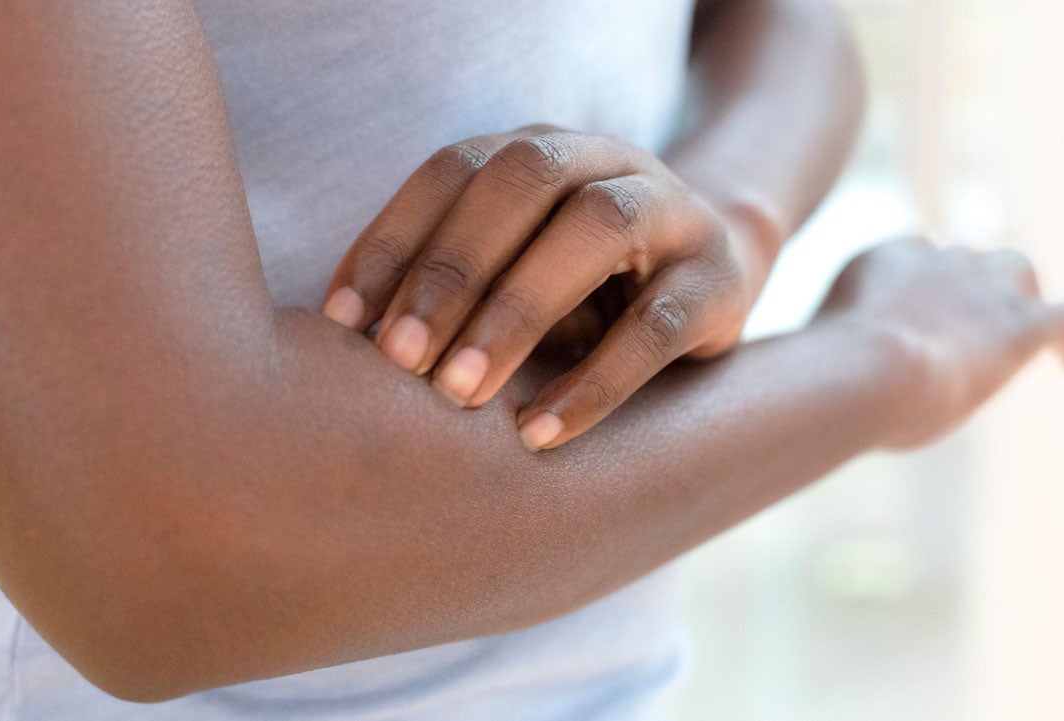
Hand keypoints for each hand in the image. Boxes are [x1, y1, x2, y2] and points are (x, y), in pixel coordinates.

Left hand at [321, 125, 777, 449]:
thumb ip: (455, 283)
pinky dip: (596, 380)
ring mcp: (672, 211)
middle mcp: (605, 161)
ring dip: (517, 309)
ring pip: (595, 231)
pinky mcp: (720, 280)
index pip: (452, 170)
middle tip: (399, 359)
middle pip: (522, 183)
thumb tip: (350, 348)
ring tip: (460, 392)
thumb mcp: (517, 264)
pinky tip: (541, 431)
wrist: (721, 266)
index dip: (394, 238)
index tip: (342, 321)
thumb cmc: (585, 282)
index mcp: (540, 150)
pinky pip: (658, 325)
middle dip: (451, 269)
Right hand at [815, 237, 1063, 448]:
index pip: (911, 254)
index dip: (920, 284)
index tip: (915, 315)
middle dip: (970, 283)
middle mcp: (936, 259)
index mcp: (881, 259)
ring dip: (1019, 297)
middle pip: (965, 257)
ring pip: (1017, 270)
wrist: (862, 372)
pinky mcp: (1021, 324)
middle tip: (972, 323)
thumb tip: (801, 382)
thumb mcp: (814, 357)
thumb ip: (822, 355)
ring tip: (1025, 332)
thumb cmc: (825, 377)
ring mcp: (982, 287)